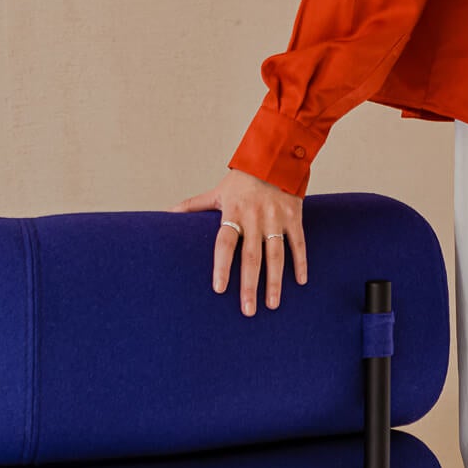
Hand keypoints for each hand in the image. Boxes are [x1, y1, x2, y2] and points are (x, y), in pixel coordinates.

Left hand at [169, 168, 307, 317]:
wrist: (275, 157)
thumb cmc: (242, 179)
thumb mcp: (217, 192)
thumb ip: (193, 206)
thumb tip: (166, 214)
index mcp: (233, 212)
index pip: (225, 243)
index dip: (221, 265)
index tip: (219, 289)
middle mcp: (255, 218)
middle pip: (251, 257)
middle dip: (249, 285)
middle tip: (248, 311)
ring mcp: (276, 218)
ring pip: (276, 255)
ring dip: (274, 282)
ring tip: (272, 305)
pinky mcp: (294, 217)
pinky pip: (298, 243)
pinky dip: (300, 262)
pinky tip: (300, 282)